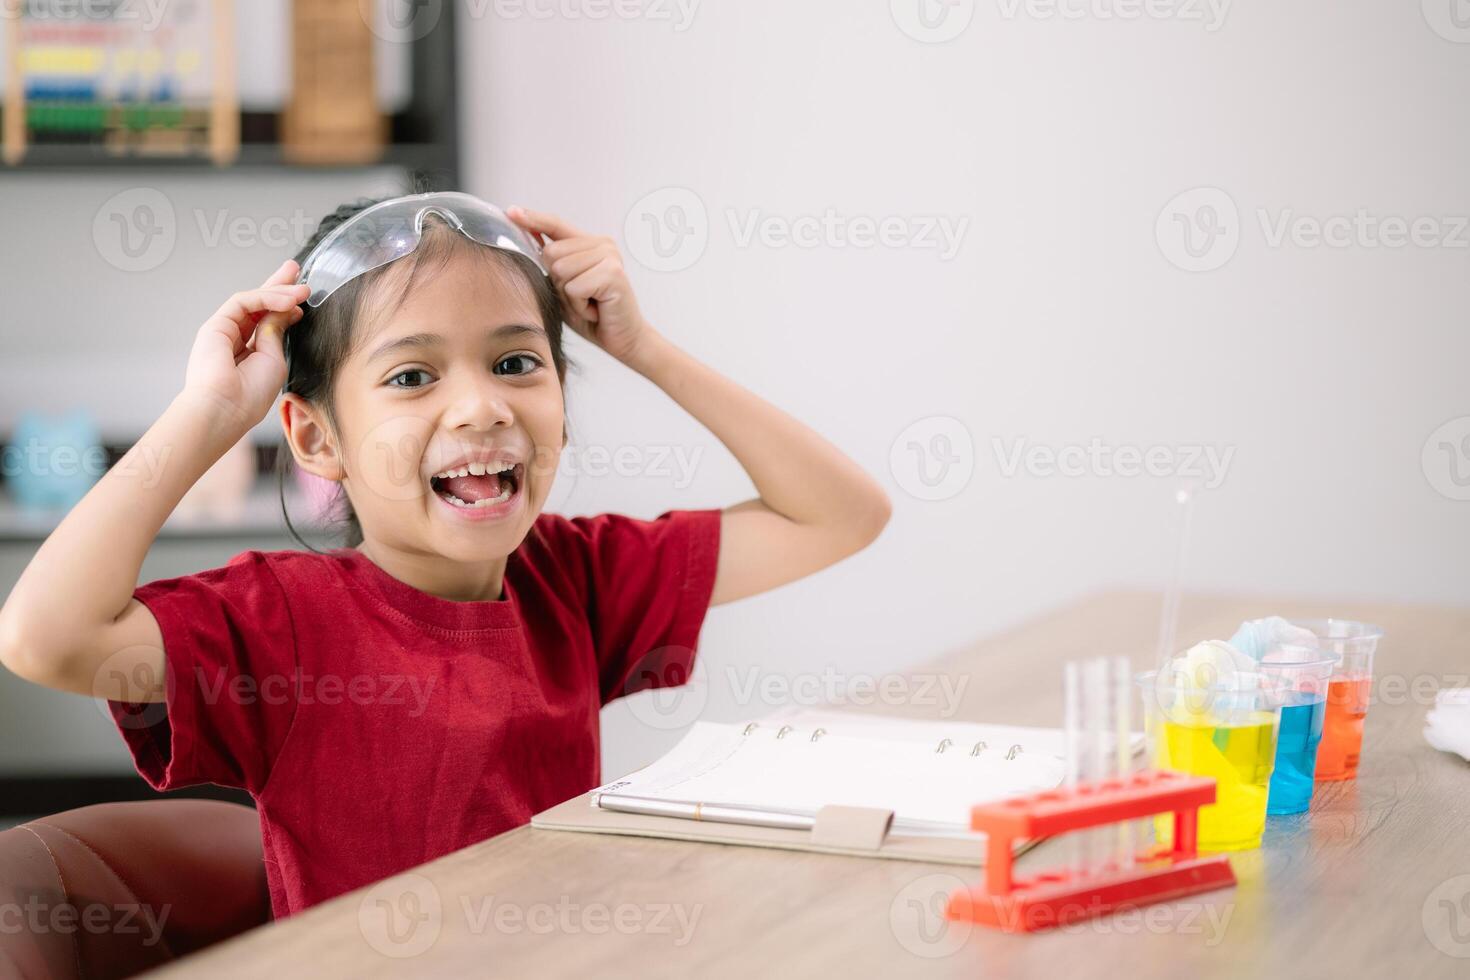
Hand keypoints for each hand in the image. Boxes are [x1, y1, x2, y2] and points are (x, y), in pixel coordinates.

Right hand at [180, 260, 308, 430]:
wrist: (224, 409)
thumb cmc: (250, 395)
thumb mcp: (274, 359)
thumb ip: (277, 332)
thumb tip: (287, 309)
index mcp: (249, 353)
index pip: (267, 321)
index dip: (284, 306)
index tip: (303, 298)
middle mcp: (234, 339)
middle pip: (258, 305)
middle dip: (278, 285)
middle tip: (297, 269)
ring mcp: (223, 331)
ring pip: (252, 301)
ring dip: (279, 291)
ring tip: (303, 289)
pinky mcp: (215, 325)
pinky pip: (243, 302)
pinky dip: (266, 298)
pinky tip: (287, 301)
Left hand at [507, 207, 653, 365]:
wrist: (623, 340)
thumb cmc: (593, 315)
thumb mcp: (564, 286)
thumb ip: (552, 264)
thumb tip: (530, 243)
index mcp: (591, 243)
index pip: (556, 225)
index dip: (533, 219)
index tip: (510, 211)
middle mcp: (603, 244)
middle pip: (551, 253)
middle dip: (558, 283)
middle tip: (581, 298)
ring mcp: (610, 257)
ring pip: (560, 271)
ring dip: (569, 297)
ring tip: (588, 304)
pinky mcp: (613, 274)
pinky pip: (574, 288)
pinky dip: (579, 305)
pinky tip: (596, 309)